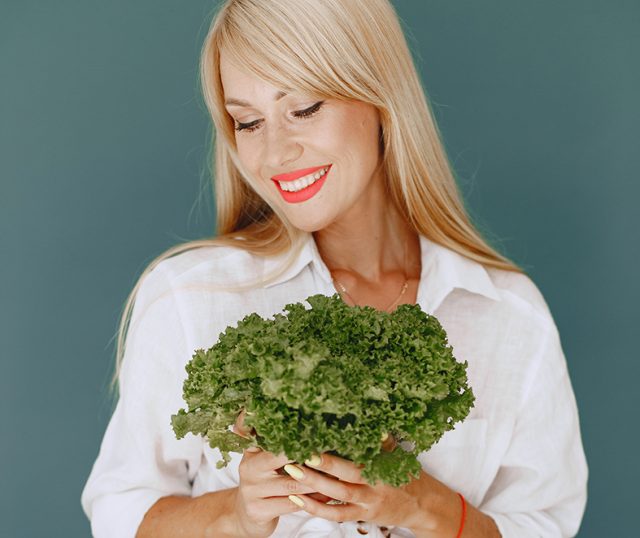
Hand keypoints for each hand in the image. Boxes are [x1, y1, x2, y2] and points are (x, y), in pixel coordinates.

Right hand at [233, 409, 332, 504]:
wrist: (245, 515)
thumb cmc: (262, 480)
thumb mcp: (260, 456)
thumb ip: (269, 437)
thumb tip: (289, 415)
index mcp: (251, 452)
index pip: (270, 438)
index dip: (293, 434)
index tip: (316, 429)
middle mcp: (249, 470)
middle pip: (285, 459)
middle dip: (311, 455)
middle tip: (333, 448)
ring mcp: (252, 492)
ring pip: (294, 484)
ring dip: (318, 480)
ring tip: (338, 473)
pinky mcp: (259, 511)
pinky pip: (293, 504)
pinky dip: (313, 499)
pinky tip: (328, 494)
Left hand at [281, 450, 442, 530]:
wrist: (423, 506)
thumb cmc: (408, 475)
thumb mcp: (398, 455)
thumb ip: (383, 442)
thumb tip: (373, 423)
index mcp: (382, 468)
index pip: (356, 457)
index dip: (336, 451)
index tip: (315, 440)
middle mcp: (374, 487)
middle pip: (345, 477)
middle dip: (321, 467)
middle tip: (297, 456)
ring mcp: (367, 504)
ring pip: (338, 496)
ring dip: (313, 486)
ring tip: (291, 473)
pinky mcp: (361, 517)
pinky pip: (336, 515)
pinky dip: (316, 508)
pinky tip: (298, 499)